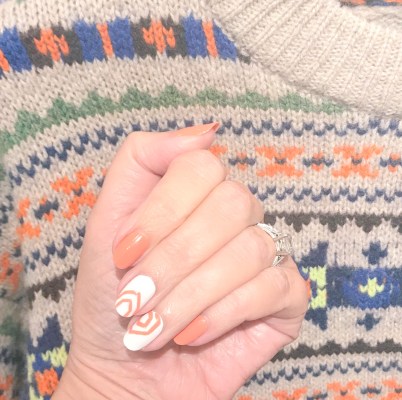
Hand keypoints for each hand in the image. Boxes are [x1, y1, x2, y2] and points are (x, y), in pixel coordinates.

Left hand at [53, 123, 308, 399]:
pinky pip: (275, 287)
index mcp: (198, 196)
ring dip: (190, 295)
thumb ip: (142, 162)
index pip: (202, 168)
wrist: (128, 370)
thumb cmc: (114, 297)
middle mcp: (237, 217)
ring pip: (249, 250)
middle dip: (174, 260)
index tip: (124, 253)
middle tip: (135, 300)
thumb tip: (207, 133)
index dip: (162, 212)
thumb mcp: (108, 222)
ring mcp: (267, 254)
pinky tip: (193, 335)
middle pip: (230, 205)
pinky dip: (224, 314)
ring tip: (154, 327)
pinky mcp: (286, 296)